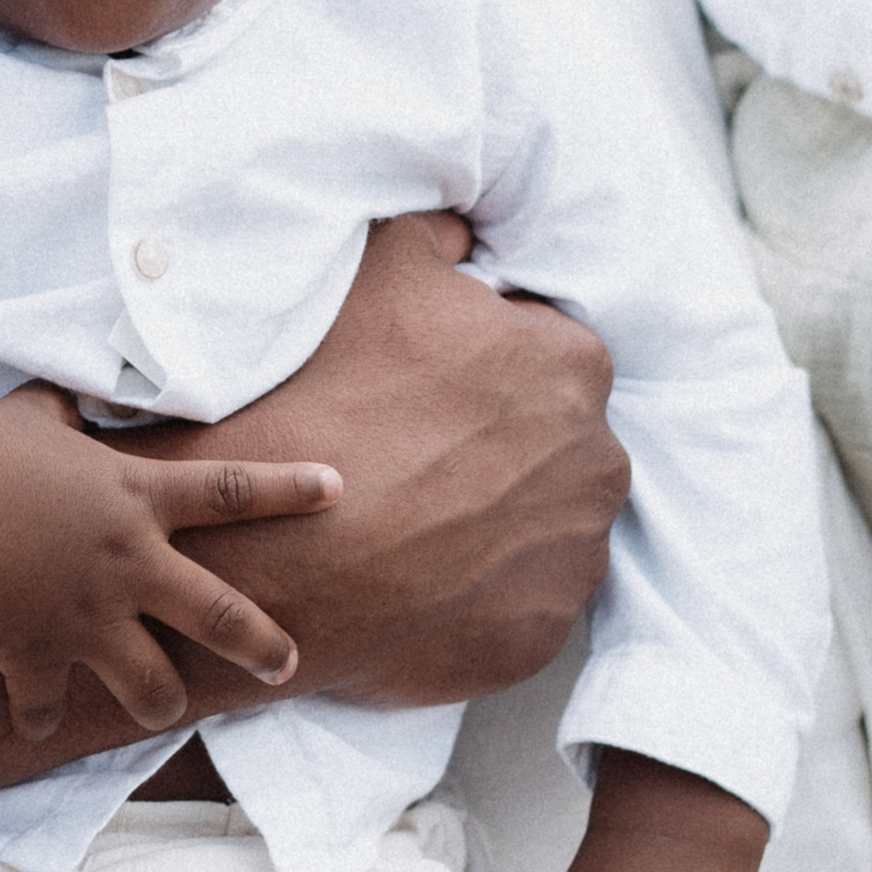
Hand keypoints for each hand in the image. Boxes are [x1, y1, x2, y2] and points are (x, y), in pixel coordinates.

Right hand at [0, 387, 341, 740]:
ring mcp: (85, 616)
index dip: (291, 488)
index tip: (340, 488)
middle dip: (263, 646)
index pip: (233, 489)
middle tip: (287, 664)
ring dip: (160, 701)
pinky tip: (39, 721)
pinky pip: (48, 706)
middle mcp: (127, 562)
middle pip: (221, 616)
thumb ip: (72, 416)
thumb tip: (75, 400)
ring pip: (152, 686)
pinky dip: (43, 716)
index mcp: (135, 496)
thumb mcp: (38, 413)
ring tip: (165, 705)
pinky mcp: (35, 654)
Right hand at [131, 210, 625, 711]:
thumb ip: (437, 236)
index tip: (428, 383)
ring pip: (542, 524)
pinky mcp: (537, 636)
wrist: (273, 548)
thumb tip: (462, 235)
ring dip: (492, 517)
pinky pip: (514, 600)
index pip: (542, 353)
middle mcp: (597, 464)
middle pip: (553, 442)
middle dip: (497, 444)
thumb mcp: (376, 269)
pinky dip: (475, 587)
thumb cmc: (325, 397)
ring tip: (410, 512)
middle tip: (413, 448)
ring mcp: (572, 558)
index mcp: (571, 366)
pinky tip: (414, 567)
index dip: (479, 365)